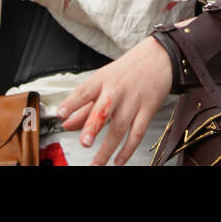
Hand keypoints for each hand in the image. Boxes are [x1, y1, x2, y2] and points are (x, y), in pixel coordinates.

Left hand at [56, 35, 172, 165]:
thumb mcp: (103, 81)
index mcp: (102, 80)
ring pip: (120, 127)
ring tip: (96, 163)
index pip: (84, 91)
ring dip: (107, 148)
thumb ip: (84, 105)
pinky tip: (118, 160)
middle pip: (104, 109)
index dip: (72, 103)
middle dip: (93, 126)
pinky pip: (137, 132)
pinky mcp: (148, 110)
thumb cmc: (128, 70)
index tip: (61, 114)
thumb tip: (66, 124)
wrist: (160, 57)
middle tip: (84, 142)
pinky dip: (128, 149)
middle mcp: (117, 90)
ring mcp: (133, 101)